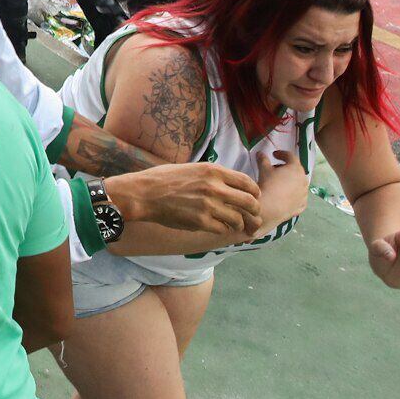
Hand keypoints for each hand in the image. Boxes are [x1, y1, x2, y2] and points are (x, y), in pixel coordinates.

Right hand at [106, 163, 262, 237]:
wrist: (144, 193)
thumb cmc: (164, 179)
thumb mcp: (193, 168)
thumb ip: (213, 176)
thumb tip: (230, 185)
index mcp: (213, 171)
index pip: (247, 183)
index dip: (255, 193)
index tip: (254, 198)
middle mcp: (214, 187)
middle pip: (250, 202)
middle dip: (255, 212)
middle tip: (253, 218)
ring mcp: (208, 205)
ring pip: (238, 219)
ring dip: (240, 224)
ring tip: (237, 226)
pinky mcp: (201, 221)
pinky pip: (223, 229)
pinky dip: (223, 230)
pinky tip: (219, 228)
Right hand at [257, 150, 310, 225]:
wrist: (269, 208)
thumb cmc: (268, 185)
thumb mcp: (263, 169)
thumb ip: (263, 159)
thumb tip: (260, 153)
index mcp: (296, 168)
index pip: (290, 156)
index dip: (281, 154)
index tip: (274, 155)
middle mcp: (304, 180)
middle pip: (296, 170)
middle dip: (286, 168)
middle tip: (275, 169)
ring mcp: (304, 194)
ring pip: (299, 184)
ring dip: (291, 181)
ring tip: (279, 183)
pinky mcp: (302, 205)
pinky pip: (299, 197)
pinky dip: (293, 194)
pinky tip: (284, 196)